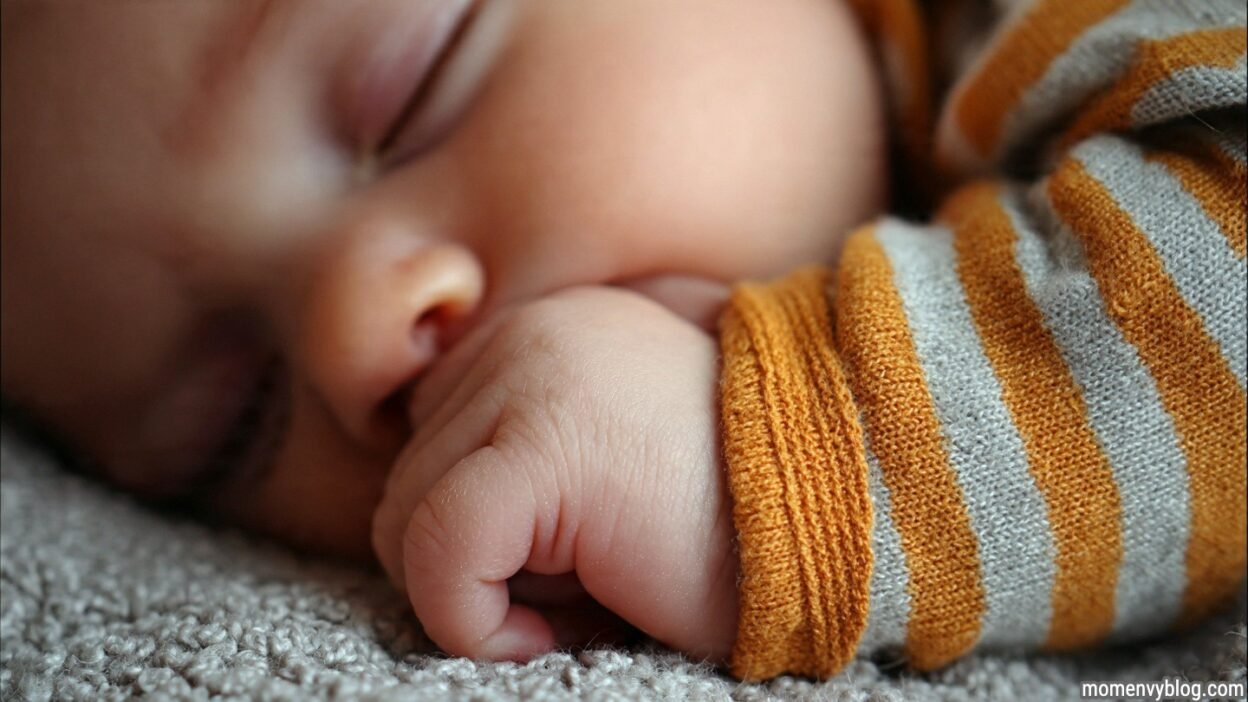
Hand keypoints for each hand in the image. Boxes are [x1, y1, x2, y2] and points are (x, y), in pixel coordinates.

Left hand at [371, 286, 737, 662]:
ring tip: (585, 591)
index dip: (474, 525)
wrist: (853, 522)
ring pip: (406, 518)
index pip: (430, 438)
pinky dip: (468, 619)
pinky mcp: (547, 445)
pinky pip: (436, 548)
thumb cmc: (732, 521)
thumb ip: (517, 461)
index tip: (559, 564)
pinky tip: (550, 633)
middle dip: (475, 560)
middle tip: (580, 587)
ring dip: (482, 588)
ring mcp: (535, 379)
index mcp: (545, 328)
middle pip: (407, 479)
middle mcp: (530, 334)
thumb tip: (418, 525)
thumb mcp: (604, 470)